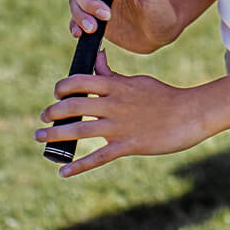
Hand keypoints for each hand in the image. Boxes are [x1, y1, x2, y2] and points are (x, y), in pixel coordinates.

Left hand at [35, 50, 210, 175]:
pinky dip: (78, 166)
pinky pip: (97, 157)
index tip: (56, 94)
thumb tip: (97, 58)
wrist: (189, 114)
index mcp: (116, 86)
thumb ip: (112, 75)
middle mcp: (113, 104)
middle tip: (43, 119)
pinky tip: (63, 171)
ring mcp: (120, 126)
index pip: (79, 81)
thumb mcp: (136, 81)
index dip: (62, 87)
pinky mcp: (128, 145)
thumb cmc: (163, 96)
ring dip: (56, 134)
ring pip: (80, 131)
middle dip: (53, 112)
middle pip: (74, 106)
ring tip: (40, 137)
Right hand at [69, 0, 179, 54]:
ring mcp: (95, 5)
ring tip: (94, 28)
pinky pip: (76, 22)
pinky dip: (74, 26)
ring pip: (75, 3)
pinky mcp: (93, 21)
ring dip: (80, 15)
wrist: (160, 34)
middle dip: (88, 0)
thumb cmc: (160, 9)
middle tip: (106, 14)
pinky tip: (79, 34)